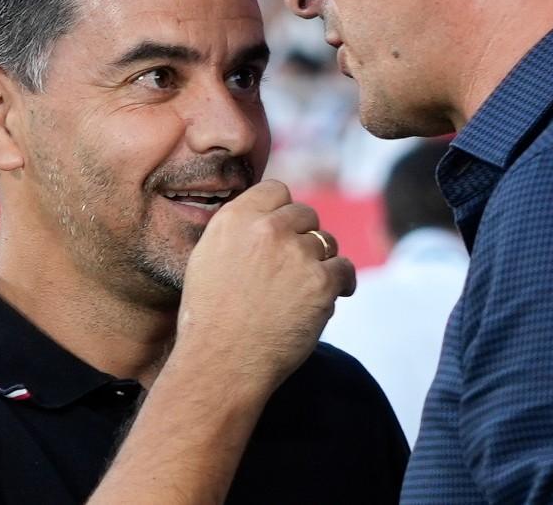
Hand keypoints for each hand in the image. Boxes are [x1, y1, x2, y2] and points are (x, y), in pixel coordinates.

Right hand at [173, 180, 355, 393]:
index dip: (283, 212)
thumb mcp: (207, 257)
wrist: (222, 363)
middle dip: (303, 238)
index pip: (277, 190)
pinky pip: (345, 270)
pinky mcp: (321, 282)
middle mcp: (266, 229)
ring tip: (301, 292)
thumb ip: (238, 231)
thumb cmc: (210, 319)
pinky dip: (341, 285)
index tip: (282, 234)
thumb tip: (267, 214)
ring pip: (327, 242)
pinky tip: (327, 299)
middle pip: (306, 213)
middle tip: (292, 269)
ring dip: (321, 263)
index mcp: (235, 218)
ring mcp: (296, 253)